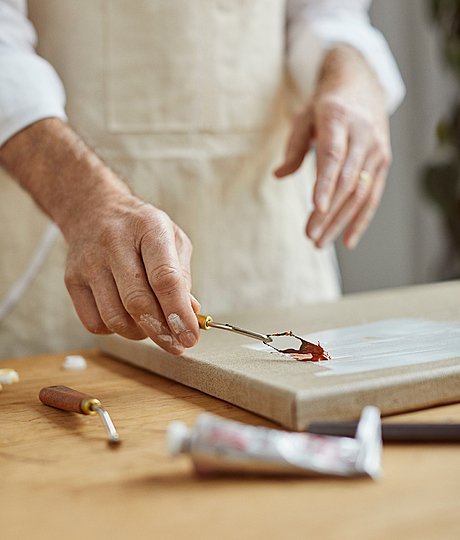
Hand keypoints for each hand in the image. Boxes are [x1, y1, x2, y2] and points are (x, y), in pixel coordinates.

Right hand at [64, 194, 199, 354]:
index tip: (190, 336)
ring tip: (152, 326)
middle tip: (177, 345)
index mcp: (149, 228)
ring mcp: (89, 262)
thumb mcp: (172, 239)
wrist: (94, 210)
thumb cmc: (142, 230)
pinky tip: (127, 316)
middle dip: (161, 332)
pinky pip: (95, 323)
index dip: (179, 313)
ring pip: (115, 319)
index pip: (164, 278)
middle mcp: (114, 243)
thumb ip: (182, 276)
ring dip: (140, 333)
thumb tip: (189, 315)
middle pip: (137, 302)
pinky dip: (116, 330)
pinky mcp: (72, 280)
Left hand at [275, 46, 391, 248]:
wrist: (363, 85)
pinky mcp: (383, 162)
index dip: (325, 183)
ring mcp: (377, 150)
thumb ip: (293, 148)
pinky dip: (361, 220)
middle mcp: (363, 136)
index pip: (333, 156)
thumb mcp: (305, 117)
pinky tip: (347, 239)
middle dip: (328, 213)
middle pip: (346, 182)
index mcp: (339, 120)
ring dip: (340, 222)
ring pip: (360, 193)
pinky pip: (373, 196)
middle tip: (309, 236)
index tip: (315, 208)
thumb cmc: (327, 103)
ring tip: (321, 243)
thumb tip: (278, 176)